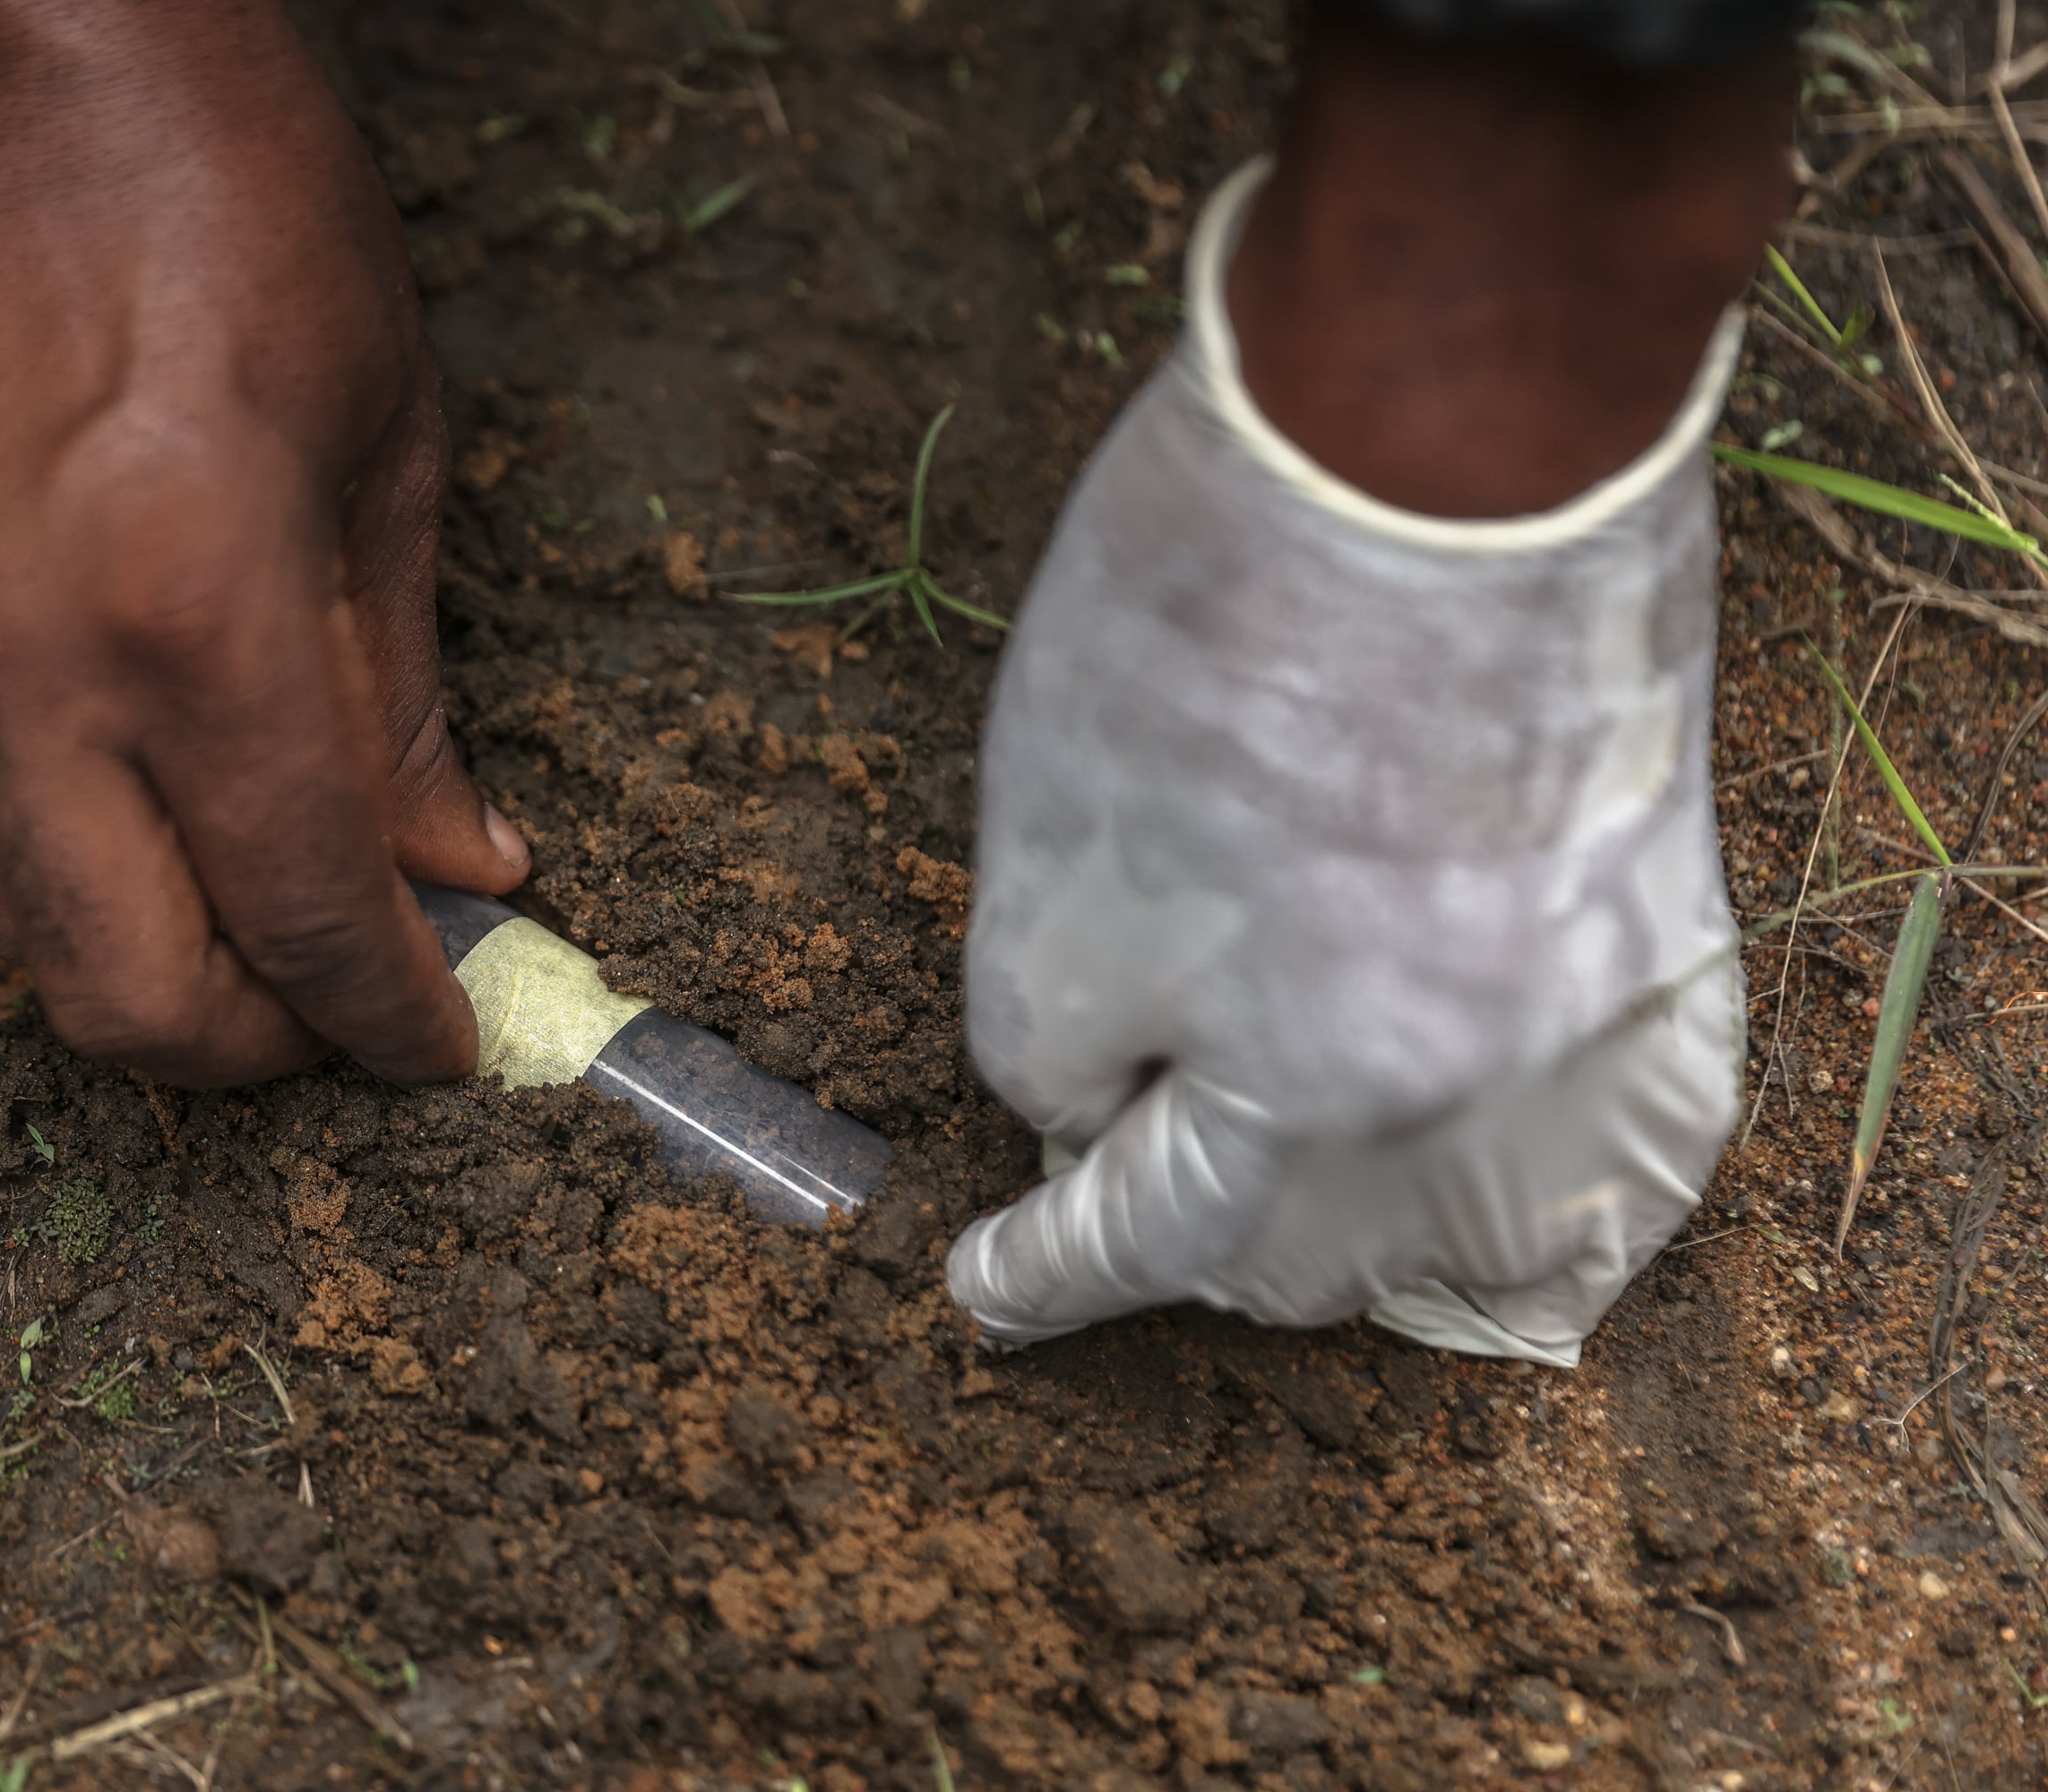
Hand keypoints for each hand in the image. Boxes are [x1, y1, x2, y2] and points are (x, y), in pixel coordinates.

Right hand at [0, 0, 525, 1086]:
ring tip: (262, 943)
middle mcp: (35, 663)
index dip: (390, 1019)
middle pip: (128, 997)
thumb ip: (404, 694)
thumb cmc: (235, 203)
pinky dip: (57, 897)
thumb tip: (455, 871)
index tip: (446, 1045)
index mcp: (198, 608)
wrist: (13, 51)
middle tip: (352, 1012)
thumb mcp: (387, 445)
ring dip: (152, 987)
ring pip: (16, 944)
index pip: (304, 910)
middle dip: (258, 1050)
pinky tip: (146, 852)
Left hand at [946, 164, 1745, 1363]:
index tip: (983, 1296)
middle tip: (1101, 1188)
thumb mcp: (1049, 868)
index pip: (1150, 1234)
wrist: (1438, 423)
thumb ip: (1054, 1046)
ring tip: (1263, 1198)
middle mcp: (1485, 1086)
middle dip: (1189, 1237)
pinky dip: (1541, 1176)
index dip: (1048, 1270)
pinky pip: (1630, 1120)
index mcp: (1315, 1090)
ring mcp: (1594, 1000)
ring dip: (1346, 1223)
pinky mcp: (1657, 904)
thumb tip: (1095, 1113)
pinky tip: (1488, 1184)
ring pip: (1465, 1207)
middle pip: (1310, 1247)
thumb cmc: (1213, 637)